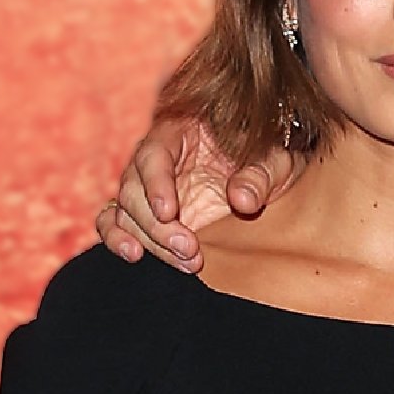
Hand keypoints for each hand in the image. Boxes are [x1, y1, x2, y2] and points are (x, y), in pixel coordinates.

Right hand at [94, 116, 302, 271]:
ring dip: (148, 240)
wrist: (266, 175)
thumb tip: (242, 200)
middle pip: (133, 189)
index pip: (153, 153)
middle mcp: (156, 159)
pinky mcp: (146, 213)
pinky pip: (116, 222)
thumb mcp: (277, 160)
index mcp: (180, 131)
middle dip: (158, 226)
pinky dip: (117, 239)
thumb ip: (261, 176)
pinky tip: (134, 255)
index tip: (168, 211)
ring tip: (185, 261)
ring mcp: (147, 187)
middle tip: (190, 249)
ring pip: (125, 212)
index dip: (155, 183)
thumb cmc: (267, 157)